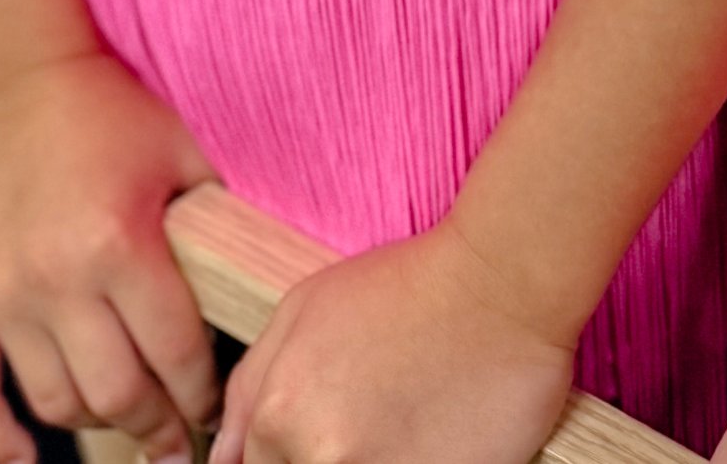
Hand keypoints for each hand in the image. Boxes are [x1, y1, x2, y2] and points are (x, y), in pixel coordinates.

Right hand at [0, 46, 219, 463]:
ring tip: (126, 420)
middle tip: (179, 436)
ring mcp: (3, 296)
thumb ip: (221, 224)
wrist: (29, 82)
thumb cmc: (118, 117)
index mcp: (120, 242)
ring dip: (97, 424)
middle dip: (158, 426)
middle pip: (116, 395)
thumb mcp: (186, 155)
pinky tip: (25, 462)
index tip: (215, 407)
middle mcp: (57, 278)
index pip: (174, 353)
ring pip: (54, 403)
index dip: (202, 394)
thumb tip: (266, 294)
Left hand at [212, 217, 576, 463]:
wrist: (503, 280)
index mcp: (279, 416)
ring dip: (373, 458)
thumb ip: (251, 386)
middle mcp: (321, 456)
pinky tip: (428, 439)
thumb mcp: (306, 306)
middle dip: (327, 456)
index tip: (321, 437)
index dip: (286, 457)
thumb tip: (223, 456)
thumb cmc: (410, 284)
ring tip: (400, 426)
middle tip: (368, 422)